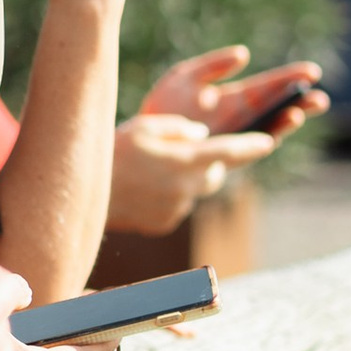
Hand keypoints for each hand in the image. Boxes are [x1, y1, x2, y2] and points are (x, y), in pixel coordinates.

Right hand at [107, 108, 273, 229]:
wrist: (81, 197)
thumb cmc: (113, 154)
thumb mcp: (145, 128)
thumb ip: (179, 128)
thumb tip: (201, 135)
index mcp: (184, 161)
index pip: (228, 152)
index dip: (251, 146)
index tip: (269, 142)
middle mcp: (186, 188)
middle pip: (215, 173)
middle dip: (210, 162)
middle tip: (187, 151)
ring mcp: (176, 209)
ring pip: (194, 189)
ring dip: (184, 178)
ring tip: (152, 169)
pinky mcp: (165, 223)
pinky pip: (178, 204)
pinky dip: (169, 194)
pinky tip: (143, 187)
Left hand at [139, 45, 326, 141]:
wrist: (138, 140)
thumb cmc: (162, 108)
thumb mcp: (184, 76)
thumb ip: (212, 65)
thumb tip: (244, 54)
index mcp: (232, 98)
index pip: (267, 87)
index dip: (290, 78)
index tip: (312, 71)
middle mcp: (237, 121)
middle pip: (275, 111)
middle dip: (298, 105)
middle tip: (319, 99)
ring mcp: (231, 141)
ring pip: (266, 132)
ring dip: (284, 124)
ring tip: (298, 113)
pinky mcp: (221, 159)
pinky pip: (247, 152)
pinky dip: (261, 143)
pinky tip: (271, 135)